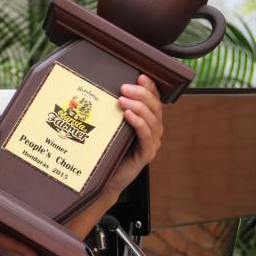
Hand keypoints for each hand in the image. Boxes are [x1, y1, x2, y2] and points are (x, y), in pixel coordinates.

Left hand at [103, 74, 163, 198]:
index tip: (140, 75)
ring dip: (138, 107)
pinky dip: (138, 123)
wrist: (103, 179)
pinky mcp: (146, 155)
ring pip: (152, 120)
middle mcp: (153, 131)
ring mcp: (151, 144)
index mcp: (147, 122)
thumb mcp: (109, 126)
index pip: (154, 100)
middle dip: (141, 94)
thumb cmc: (105, 151)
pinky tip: (128, 115)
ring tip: (123, 100)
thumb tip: (100, 87)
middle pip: (155, 107)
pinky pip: (146, 136)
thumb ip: (111, 111)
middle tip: (125, 87)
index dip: (149, 87)